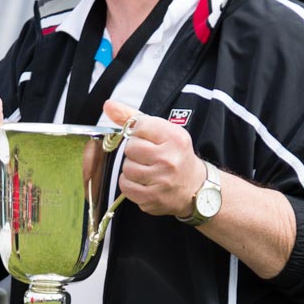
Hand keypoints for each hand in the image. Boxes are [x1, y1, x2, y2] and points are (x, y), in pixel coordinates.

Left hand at [103, 99, 205, 218]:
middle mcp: (170, 159)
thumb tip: (108, 105)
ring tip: (146, 169)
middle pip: (131, 148)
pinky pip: (126, 186)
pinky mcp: (153, 198)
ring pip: (127, 168)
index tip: (148, 139)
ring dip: (132, 168)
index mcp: (175, 138)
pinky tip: (142, 182)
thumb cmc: (175, 156)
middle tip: (148, 156)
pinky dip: (130, 184)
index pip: (140, 126)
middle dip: (135, 151)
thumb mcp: (163, 132)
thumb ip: (133, 117)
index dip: (139, 132)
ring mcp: (162, 181)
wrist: (195, 187)